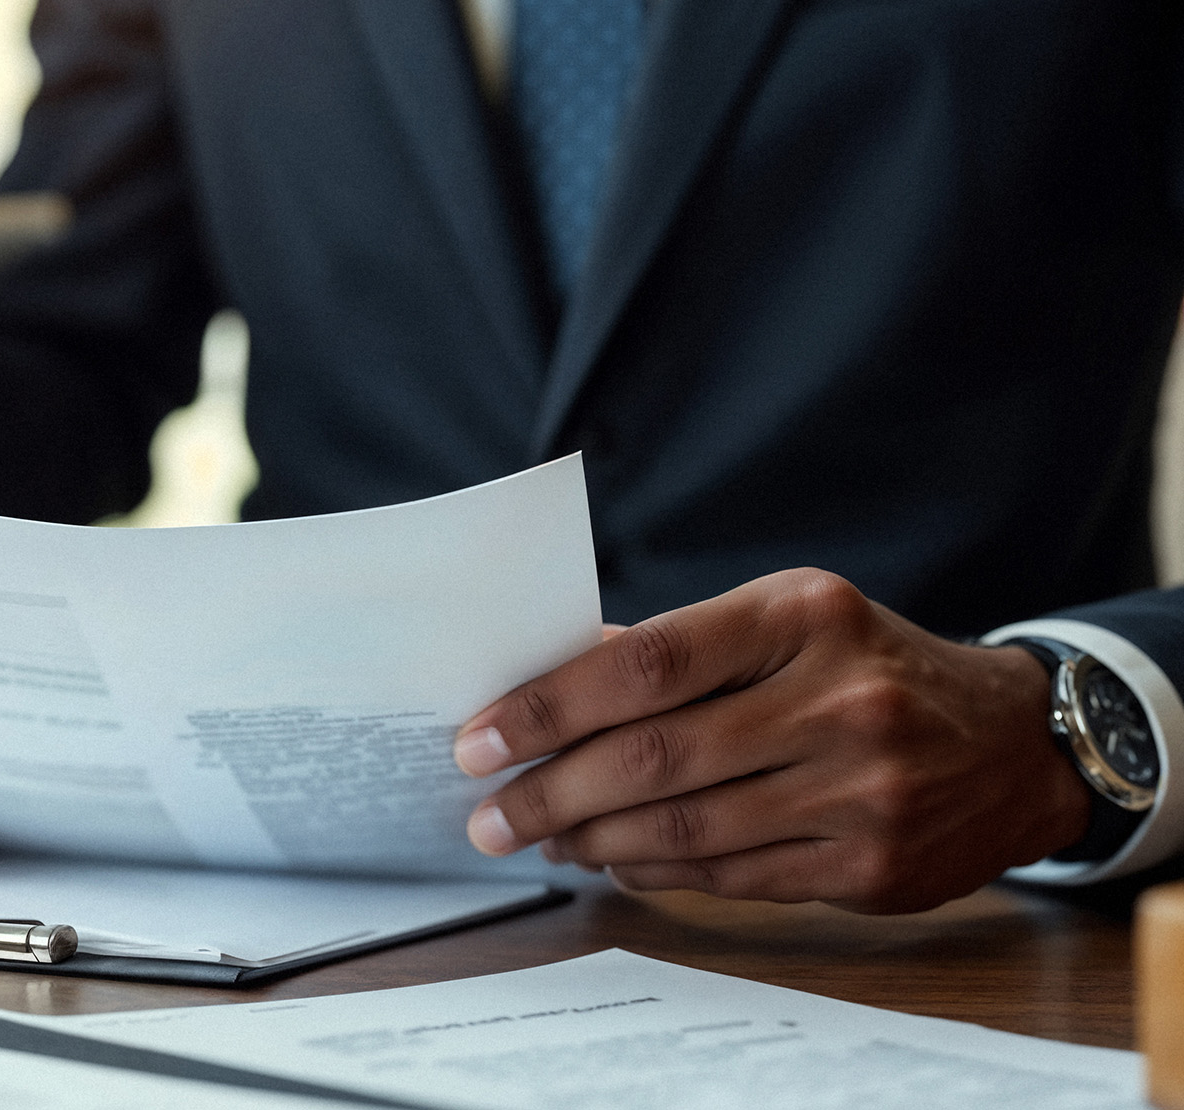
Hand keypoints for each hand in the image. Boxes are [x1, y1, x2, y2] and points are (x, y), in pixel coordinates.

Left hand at [451, 568, 1091, 913]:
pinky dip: (655, 870)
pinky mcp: (872, 864)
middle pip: (655, 756)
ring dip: (592, 840)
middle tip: (488, 813)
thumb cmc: (864, 668)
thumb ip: (673, 650)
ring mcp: (864, 788)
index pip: (644, 663)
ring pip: (686, 826)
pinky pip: (730, 875)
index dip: (547, 708)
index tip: (477, 739)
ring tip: (540, 836)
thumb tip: (539, 684)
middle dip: (550, 792)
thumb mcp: (783, 622)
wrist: (1013, 743)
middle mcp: (839, 699)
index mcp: (800, 615)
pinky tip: (611, 860)